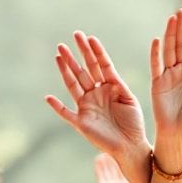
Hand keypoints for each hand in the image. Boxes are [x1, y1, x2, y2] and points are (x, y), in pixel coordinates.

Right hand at [47, 32, 148, 160]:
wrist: (130, 146)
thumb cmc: (133, 123)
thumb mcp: (129, 100)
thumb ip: (119, 85)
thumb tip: (109, 73)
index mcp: (110, 87)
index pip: (101, 65)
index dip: (96, 52)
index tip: (90, 38)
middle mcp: (96, 94)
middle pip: (85, 70)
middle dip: (79, 53)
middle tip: (73, 36)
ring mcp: (87, 107)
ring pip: (74, 84)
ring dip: (66, 70)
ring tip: (59, 54)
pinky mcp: (81, 123)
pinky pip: (66, 114)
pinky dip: (57, 107)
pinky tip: (48, 98)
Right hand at [149, 8, 181, 155]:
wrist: (177, 132)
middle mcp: (180, 71)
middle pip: (180, 45)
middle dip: (181, 28)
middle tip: (181, 11)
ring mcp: (168, 75)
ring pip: (169, 51)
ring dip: (170, 35)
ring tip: (172, 19)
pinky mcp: (157, 83)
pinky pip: (156, 65)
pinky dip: (156, 53)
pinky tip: (157, 40)